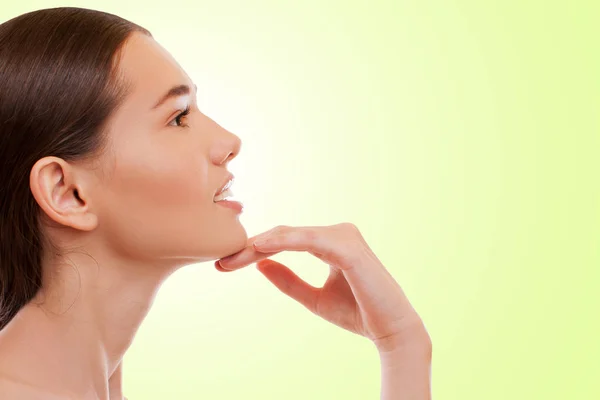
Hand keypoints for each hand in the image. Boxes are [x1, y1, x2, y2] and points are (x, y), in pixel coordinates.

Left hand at [216, 223, 429, 352]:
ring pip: (293, 235)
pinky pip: (310, 240)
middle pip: (284, 234)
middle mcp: (337, 233)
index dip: (255, 250)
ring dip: (262, 244)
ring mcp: (344, 237)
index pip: (285, 240)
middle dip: (251, 247)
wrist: (389, 329)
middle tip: (223, 261)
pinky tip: (262, 248)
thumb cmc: (357, 312)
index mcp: (330, 242)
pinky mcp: (349, 248)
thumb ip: (289, 281)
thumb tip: (260, 264)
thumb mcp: (313, 298)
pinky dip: (285, 242)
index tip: (227, 263)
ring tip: (236, 256)